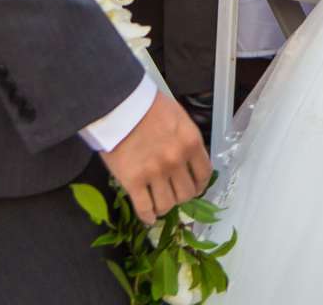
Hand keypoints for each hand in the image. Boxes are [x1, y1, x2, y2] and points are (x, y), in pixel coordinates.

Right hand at [97, 91, 211, 225]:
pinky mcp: (132, 181)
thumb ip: (186, 140)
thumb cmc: (148, 106)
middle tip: (173, 193)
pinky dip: (147, 216)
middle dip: (181, 196)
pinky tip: (148, 217)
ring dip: (165, 206)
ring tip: (159, 202)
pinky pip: (144, 208)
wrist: (118, 104)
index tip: (194, 187)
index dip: (200, 185)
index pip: (204, 174)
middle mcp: (176, 161)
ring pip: (167, 204)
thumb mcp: (178, 118)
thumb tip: (189, 159)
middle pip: (186, 194)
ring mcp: (154, 173)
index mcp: (190, 143)